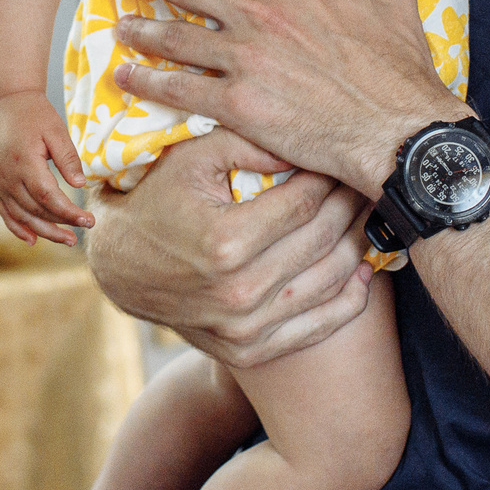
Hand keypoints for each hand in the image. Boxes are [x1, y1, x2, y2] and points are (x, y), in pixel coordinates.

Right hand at [0, 90, 92, 244]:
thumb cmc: (34, 114)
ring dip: (42, 231)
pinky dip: (17, 227)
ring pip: (20, 215)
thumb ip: (68, 159)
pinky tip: (32, 240)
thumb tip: (81, 186)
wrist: (4, 103)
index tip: (88, 220)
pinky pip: (4, 211)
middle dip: (59, 225)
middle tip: (82, 233)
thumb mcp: (56, 131)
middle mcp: (7, 175)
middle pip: (34, 209)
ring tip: (66, 239)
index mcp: (24, 161)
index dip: (68, 212)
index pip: (47, 196)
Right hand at [86, 129, 373, 368]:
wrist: (120, 267)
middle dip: (351, 205)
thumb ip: (246, 143)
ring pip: (329, 282)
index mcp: (225, 240)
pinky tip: (362, 272)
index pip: (304, 202)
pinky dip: (348, 300)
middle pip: (323, 240)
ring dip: (358, 246)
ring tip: (369, 218)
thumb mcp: (190, 158)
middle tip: (366, 182)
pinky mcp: (248, 350)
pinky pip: (316, 327)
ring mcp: (244, 327)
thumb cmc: (156, 199)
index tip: (342, 156)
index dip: (330, 176)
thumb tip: (303, 138)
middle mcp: (238, 291)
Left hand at [107, 0, 467, 193]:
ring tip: (118, 25)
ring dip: (139, 28)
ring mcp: (245, 59)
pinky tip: (127, 78)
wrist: (399, 129)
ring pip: (174, 36)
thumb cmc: (397, 65)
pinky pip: (180, 90)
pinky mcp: (238, 105)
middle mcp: (259, 12)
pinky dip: (148, 82)